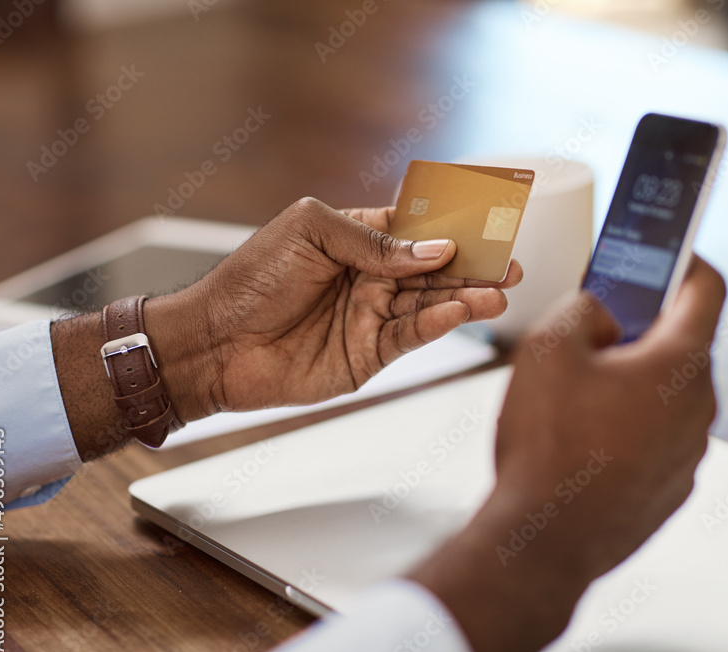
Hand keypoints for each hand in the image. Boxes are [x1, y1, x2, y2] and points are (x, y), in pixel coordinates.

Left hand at [147, 198, 521, 421]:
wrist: (216, 342)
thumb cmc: (250, 279)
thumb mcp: (309, 232)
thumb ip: (375, 240)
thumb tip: (434, 249)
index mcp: (357, 238)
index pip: (418, 229)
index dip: (454, 226)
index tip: (491, 222)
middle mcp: (372, 277)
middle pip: (436, 269)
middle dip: (475, 266)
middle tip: (511, 264)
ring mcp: (373, 316)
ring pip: (432, 304)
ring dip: (467, 297)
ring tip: (499, 292)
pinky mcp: (370, 354)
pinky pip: (412, 335)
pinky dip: (437, 323)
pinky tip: (460, 312)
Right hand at [409, 257, 725, 651]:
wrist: (544, 540)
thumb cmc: (548, 446)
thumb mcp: (548, 348)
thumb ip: (583, 308)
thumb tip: (601, 313)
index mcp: (679, 365)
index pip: (707, 289)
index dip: (685, 260)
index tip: (663, 252)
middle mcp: (699, 409)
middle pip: (682, 344)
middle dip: (641, 328)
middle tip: (595, 329)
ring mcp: (689, 453)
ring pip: (667, 394)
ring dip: (632, 382)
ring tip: (576, 395)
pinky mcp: (671, 487)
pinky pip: (656, 436)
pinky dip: (629, 425)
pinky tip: (581, 440)